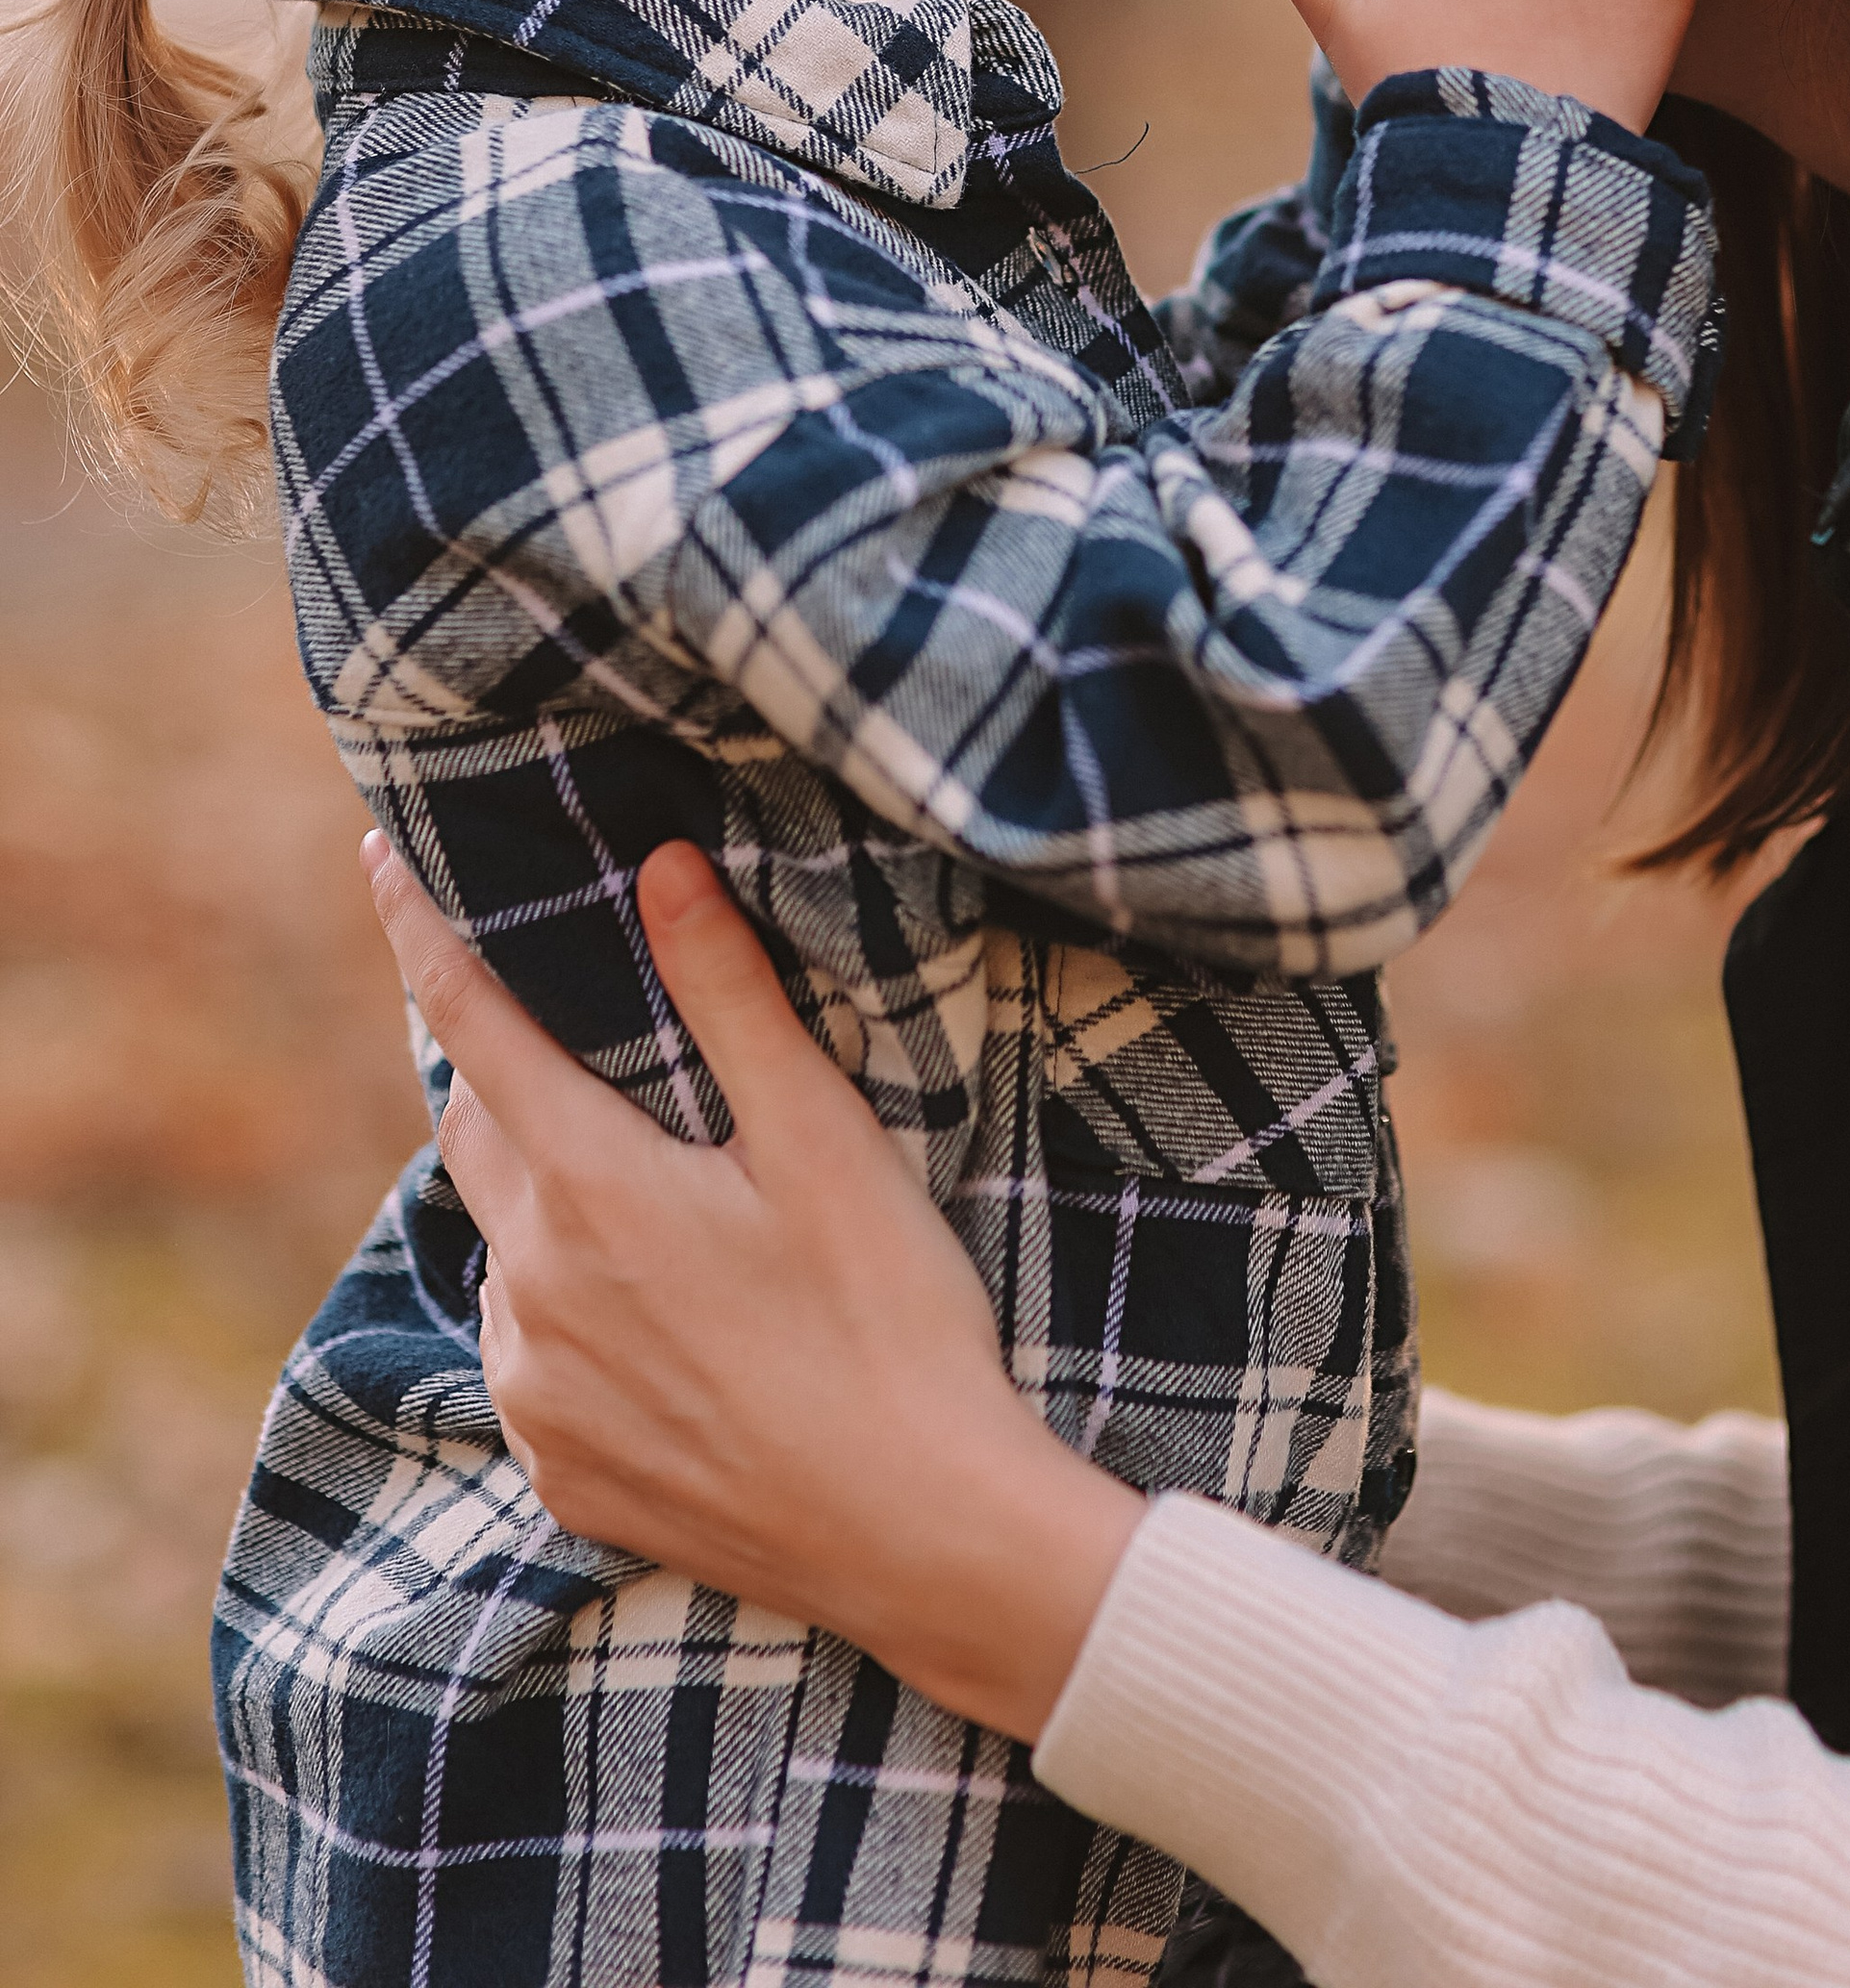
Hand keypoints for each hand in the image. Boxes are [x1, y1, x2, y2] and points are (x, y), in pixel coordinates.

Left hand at [362, 833, 1138, 1746]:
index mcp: (592, 1191)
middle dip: (505, 1074)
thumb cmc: (891, 1320)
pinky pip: (533, 1359)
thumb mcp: (825, 1141)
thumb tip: (661, 867)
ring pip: (508, 1252)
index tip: (378, 860)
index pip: (474, 1029)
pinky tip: (670, 1324)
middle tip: (571, 1042)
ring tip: (662, 1208)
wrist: (924, 1534)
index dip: (421, 938)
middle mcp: (533, 1292)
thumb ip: (731, 997)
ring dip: (549, 1205)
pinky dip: (569, 1313)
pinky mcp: (562, 1475)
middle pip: (479, 1136)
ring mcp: (538, 1395)